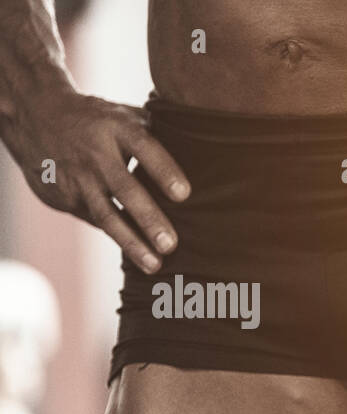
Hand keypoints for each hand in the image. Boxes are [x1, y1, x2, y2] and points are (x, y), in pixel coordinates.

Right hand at [4, 89, 189, 273]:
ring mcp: (77, 176)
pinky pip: (94, 220)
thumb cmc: (101, 121)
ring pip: (106, 215)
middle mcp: (96, 153)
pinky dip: (118, 236)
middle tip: (171, 244)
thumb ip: (161, 134)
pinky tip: (138, 253)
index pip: (144, 148)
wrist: (36, 114)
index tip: (184, 195)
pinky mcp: (62, 195)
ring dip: (131, 243)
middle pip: (125, 189)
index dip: (164, 171)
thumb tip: (210, 156)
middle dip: (148, 219)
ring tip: (155, 264)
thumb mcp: (126, 116)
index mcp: (117, 128)